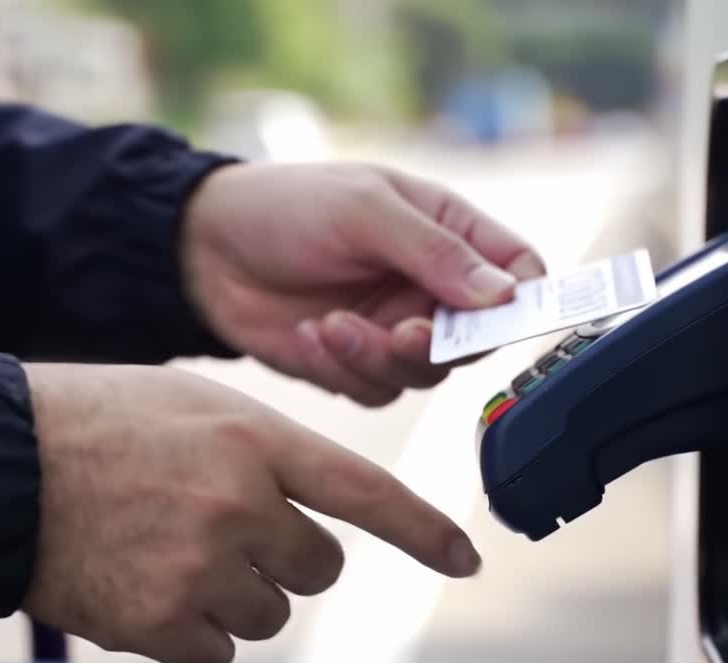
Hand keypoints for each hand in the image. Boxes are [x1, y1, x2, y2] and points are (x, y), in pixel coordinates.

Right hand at [19, 363, 480, 662]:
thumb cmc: (90, 422)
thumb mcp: (190, 403)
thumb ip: (259, 449)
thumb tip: (305, 506)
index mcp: (254, 438)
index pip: (365, 490)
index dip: (423, 530)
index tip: (464, 560)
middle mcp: (241, 503)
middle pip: (317, 567)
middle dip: (283, 557)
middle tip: (222, 531)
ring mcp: (202, 566)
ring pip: (269, 613)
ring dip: (234, 594)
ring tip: (167, 550)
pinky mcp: (160, 621)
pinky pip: (217, 652)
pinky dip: (191, 632)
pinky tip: (147, 588)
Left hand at [182, 162, 545, 406]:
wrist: (203, 249)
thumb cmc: (286, 206)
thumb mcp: (364, 210)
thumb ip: (435, 252)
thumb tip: (505, 294)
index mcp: (449, 234)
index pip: (519, 273)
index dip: (524, 300)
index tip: (504, 317)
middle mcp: (430, 287)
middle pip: (477, 340)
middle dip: (438, 343)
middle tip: (401, 332)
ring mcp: (394, 329)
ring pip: (425, 374)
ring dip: (380, 357)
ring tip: (331, 324)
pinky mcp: (355, 365)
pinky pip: (375, 390)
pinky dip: (344, 369)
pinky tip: (308, 334)